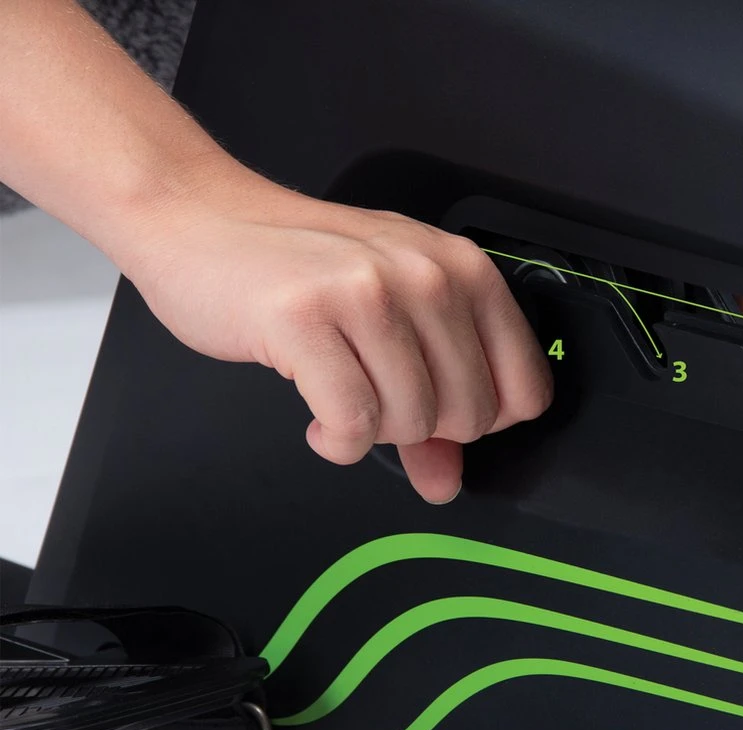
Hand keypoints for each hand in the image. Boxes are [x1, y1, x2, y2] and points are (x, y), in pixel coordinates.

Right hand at [115, 175, 551, 503]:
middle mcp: (426, 276)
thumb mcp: (385, 322)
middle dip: (424, 430)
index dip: (485, 421)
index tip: (443, 413)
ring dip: (372, 432)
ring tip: (342, 396)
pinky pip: (351, 425)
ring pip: (412, 422)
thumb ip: (430, 405)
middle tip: (378, 398)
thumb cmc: (298, 268)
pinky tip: (319, 419)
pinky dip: (336, 442)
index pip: (526, 388)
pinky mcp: (305, 318)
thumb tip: (447, 482)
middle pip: (470, 416)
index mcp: (463, 269)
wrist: (200, 218)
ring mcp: (367, 293)